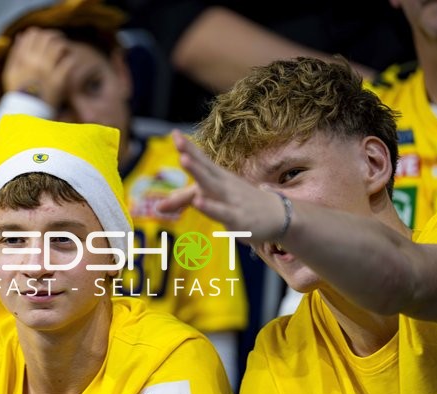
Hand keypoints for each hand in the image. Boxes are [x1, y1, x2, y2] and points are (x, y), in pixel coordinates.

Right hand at [2, 28, 77, 108]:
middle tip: (59, 41)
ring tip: (65, 51)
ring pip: (59, 47)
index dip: (40, 34)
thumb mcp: (10, 73)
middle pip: (47, 37)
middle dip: (55, 37)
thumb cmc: (19, 94)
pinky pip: (69, 62)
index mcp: (22, 59)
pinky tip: (70, 63)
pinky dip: (71, 59)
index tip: (44, 38)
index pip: (33, 34)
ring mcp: (47, 71)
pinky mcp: (59, 81)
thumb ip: (15, 54)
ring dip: (64, 46)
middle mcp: (34, 62)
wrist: (27, 115)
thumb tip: (20, 36)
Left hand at [158, 130, 285, 243]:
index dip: (188, 147)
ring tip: (183, 160)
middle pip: (205, 168)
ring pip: (212, 185)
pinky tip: (198, 200)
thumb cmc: (240, 203)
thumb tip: (157, 206)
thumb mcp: (211, 198)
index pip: (202, 160)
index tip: (174, 133)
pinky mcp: (237, 218)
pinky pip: (221, 211)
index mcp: (217, 177)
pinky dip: (209, 206)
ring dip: (198, 172)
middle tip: (177, 141)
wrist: (279, 216)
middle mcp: (224, 184)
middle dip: (191, 154)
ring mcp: (231, 200)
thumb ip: (183, 201)